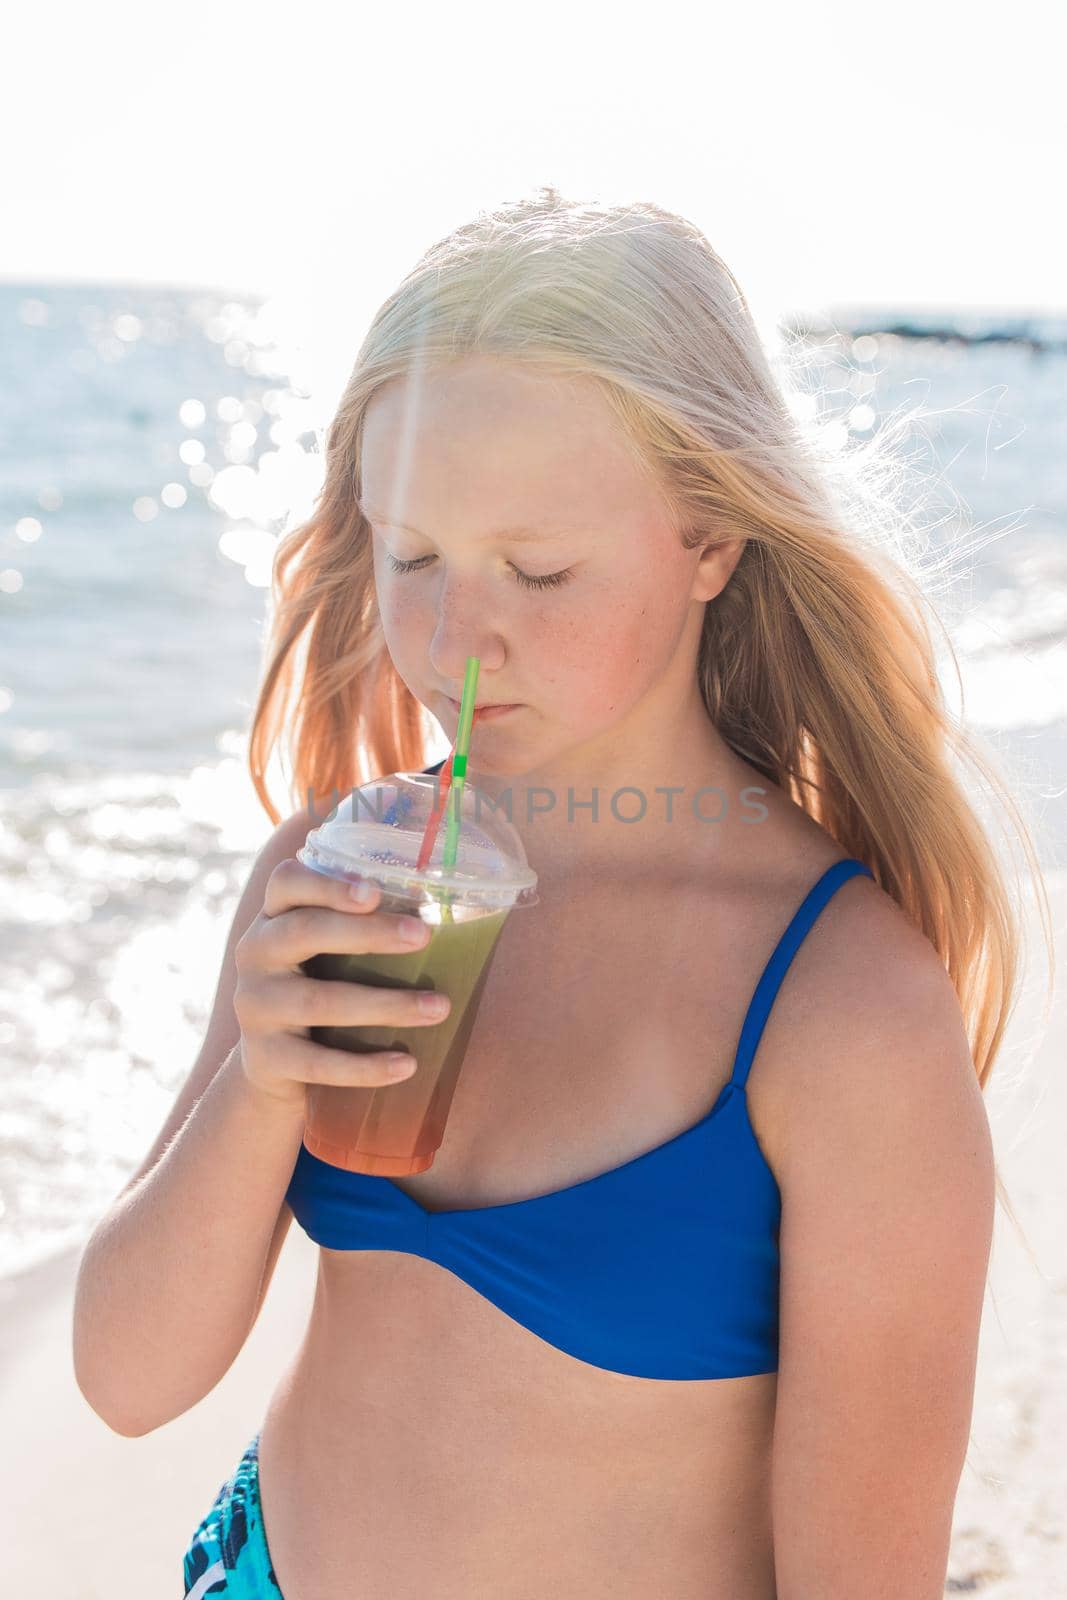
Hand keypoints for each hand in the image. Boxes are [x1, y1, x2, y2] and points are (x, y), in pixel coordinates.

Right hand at [233, 859, 449, 1109]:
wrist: (270, 1065)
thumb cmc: (317, 988)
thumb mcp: (323, 951)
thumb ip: (360, 927)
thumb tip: (445, 917)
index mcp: (273, 918)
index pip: (287, 883)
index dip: (328, 884)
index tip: (375, 891)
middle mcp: (256, 954)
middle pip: (306, 931)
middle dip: (369, 933)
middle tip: (424, 936)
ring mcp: (255, 1006)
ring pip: (321, 1002)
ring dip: (386, 1005)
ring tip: (438, 1007)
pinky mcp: (266, 1057)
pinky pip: (319, 1063)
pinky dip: (366, 1066)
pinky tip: (406, 1064)